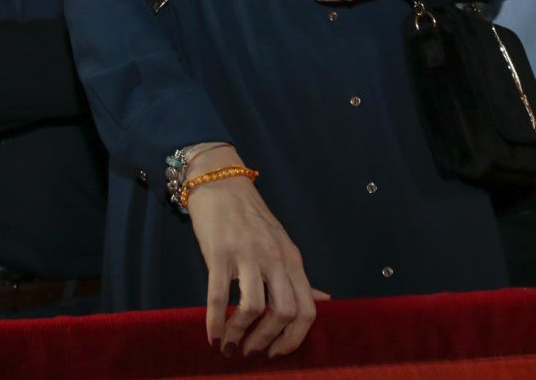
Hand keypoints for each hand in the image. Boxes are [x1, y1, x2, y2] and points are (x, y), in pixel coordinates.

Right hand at [185, 156, 325, 357]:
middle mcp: (274, 258)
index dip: (294, 339)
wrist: (221, 183)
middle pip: (285, 312)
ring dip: (241, 334)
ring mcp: (247, 254)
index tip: (276, 352)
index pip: (307, 310)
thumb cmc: (251, 218)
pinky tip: (212, 337)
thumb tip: (323, 301)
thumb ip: (299, 277)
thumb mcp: (282, 245)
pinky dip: (215, 322)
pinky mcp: (219, 253)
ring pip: (254, 307)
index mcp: (292, 260)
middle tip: (251, 352)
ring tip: (230, 346)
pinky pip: (218, 295)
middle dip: (267, 341)